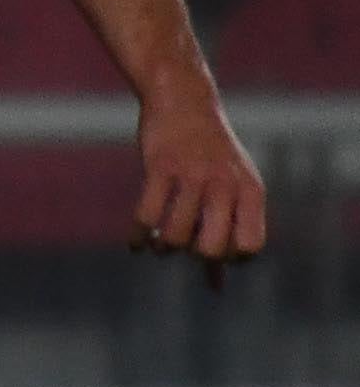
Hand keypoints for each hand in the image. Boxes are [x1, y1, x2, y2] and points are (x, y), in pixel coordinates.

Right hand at [132, 91, 267, 282]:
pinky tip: (136, 242)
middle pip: (211, 248)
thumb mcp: (230, 189)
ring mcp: (193, 175)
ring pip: (176, 235)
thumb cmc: (209, 154)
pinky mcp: (161, 166)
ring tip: (158, 245)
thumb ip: (223, 237)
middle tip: (184, 246)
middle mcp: (226, 184)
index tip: (211, 249)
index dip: (229, 257)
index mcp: (250, 191)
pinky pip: (147, 216)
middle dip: (192, 255)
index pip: (249, 246)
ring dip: (163, 249)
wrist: (184, 100)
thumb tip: (216, 287)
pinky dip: (138, 237)